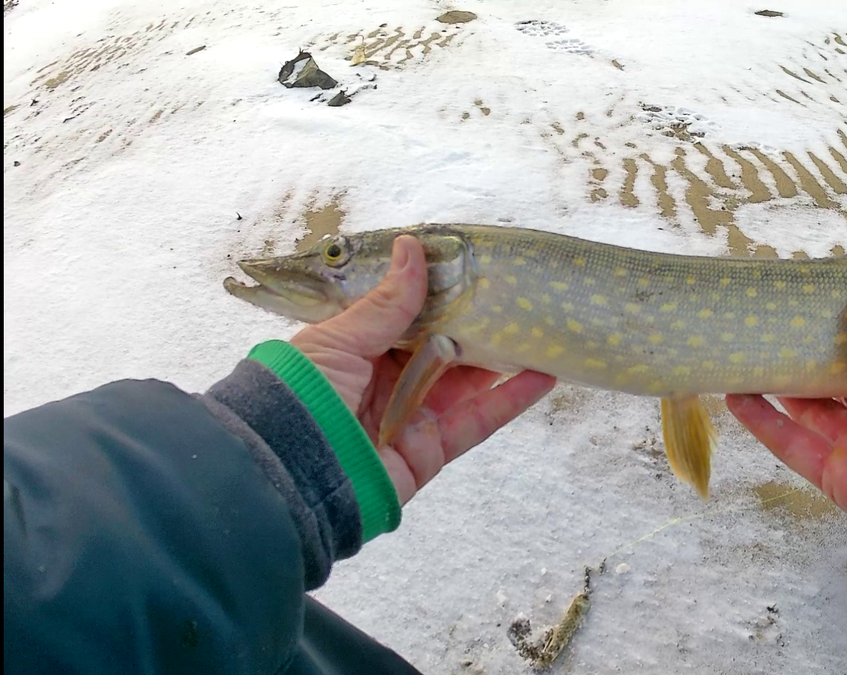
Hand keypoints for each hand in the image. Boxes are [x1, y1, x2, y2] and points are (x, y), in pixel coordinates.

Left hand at [290, 236, 556, 503]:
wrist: (292, 476)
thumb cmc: (303, 395)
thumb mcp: (338, 339)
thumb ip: (386, 303)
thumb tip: (412, 247)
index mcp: (354, 350)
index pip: (405, 316)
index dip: (437, 294)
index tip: (472, 268)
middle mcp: (384, 381)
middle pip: (442, 347)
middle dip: (476, 322)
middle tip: (515, 294)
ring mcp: (411, 416)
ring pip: (466, 381)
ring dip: (503, 357)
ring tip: (541, 328)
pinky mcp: (432, 451)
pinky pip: (477, 421)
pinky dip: (511, 400)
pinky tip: (544, 375)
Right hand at [726, 298, 846, 544]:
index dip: (845, 340)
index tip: (814, 312)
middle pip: (836, 388)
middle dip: (807, 360)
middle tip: (773, 329)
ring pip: (809, 415)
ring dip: (777, 388)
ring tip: (744, 355)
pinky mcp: (840, 481)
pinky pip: (796, 449)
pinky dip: (765, 425)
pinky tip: (738, 397)